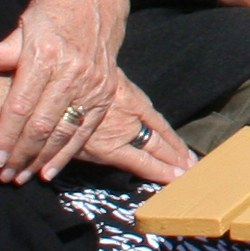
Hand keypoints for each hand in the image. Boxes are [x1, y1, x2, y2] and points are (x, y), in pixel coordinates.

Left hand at [0, 0, 129, 181]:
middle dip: (22, 154)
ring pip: (65, 131)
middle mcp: (71, 72)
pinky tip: (49, 171)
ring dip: (42, 159)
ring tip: (22, 177)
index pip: (21, 105)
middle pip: (43, 124)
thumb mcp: (25, 25)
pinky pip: (86, 130)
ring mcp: (92, 84)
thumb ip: (0, 49)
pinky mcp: (105, 93)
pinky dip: (68, 154)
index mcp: (45, 56)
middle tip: (5, 176)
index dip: (6, 135)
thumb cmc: (52, 13)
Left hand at [76, 76, 193, 183]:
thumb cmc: (58, 116)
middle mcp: (126, 129)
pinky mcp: (132, 97)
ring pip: (160, 132)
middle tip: (192, 172)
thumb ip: (84, 155)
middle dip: (174, 162)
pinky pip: (154, 115)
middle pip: (156, 148)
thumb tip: (81, 170)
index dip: (161, 172)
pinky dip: (166, 128)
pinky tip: (173, 136)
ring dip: (176, 147)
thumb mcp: (68, 143)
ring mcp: (131, 112)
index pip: (143, 163)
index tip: (177, 178)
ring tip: (190, 159)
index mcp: (109, 145)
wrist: (68, 72)